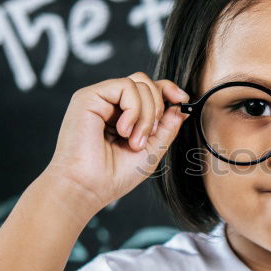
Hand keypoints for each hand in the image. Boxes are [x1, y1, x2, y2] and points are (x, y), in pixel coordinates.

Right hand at [41, 72, 190, 216]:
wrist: (88, 188)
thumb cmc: (113, 175)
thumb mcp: (152, 149)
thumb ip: (167, 127)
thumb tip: (181, 106)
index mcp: (122, 115)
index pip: (148, 89)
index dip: (168, 90)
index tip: (183, 100)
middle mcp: (109, 104)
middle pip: (146, 82)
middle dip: (158, 107)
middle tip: (150, 135)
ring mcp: (99, 98)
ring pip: (139, 83)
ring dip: (146, 115)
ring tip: (134, 141)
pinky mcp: (88, 96)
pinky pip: (125, 86)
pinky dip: (134, 110)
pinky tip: (124, 131)